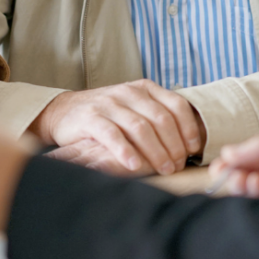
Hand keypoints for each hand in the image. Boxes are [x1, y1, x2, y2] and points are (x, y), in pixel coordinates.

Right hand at [29, 79, 203, 175]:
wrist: (65, 112)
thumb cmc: (107, 116)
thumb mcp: (134, 108)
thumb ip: (157, 117)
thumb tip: (189, 145)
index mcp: (145, 88)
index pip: (176, 104)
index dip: (189, 128)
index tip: (194, 149)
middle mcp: (129, 92)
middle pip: (161, 119)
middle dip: (174, 145)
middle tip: (178, 166)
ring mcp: (109, 103)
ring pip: (140, 127)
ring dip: (156, 151)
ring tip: (164, 170)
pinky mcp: (91, 117)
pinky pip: (112, 135)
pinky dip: (126, 151)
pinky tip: (134, 165)